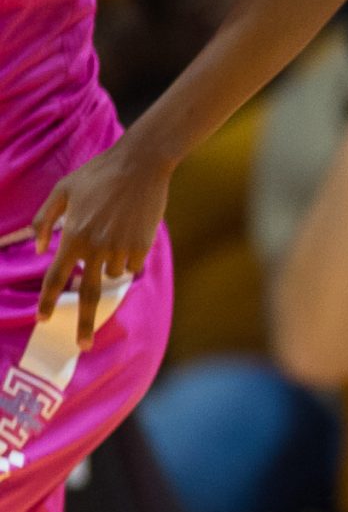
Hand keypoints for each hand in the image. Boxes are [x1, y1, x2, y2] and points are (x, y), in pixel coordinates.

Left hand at [32, 140, 171, 347]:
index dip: (46, 300)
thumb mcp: (62, 190)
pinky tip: (129, 233)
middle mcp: (96, 247)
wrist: (141, 165)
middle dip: (83, 324)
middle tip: (83, 346)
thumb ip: (45, 220)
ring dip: (109, 265)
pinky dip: (128, 257)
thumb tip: (40, 249)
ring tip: (113, 233)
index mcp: (73, 235)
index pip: (55, 277)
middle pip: (88, 294)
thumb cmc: (97, 174)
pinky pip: (131, 265)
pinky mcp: (142, 247)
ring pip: (112, 274)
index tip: (41, 320)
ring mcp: (121, 248)